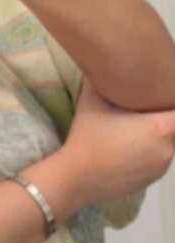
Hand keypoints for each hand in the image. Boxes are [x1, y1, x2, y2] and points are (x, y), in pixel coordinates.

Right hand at [62, 77, 174, 207]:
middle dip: (166, 117)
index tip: (163, 96)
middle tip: (148, 107)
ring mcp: (161, 167)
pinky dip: (152, 150)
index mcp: (160, 128)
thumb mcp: (92, 99)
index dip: (172, 102)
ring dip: (160, 134)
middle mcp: (167, 149)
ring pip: (170, 144)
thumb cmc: (88, 136)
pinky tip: (131, 146)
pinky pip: (160, 158)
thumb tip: (104, 62)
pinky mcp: (152, 180)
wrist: (76, 178)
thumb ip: (102, 78)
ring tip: (138, 126)